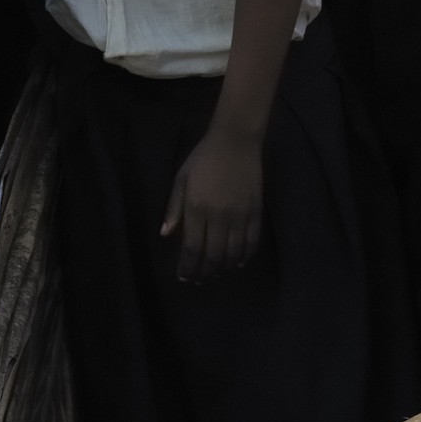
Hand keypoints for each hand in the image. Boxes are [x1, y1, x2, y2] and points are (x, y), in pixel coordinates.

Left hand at [160, 128, 262, 282]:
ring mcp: (239, 216)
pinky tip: (237, 262)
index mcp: (196, 208)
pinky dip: (244, 257)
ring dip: (223, 268)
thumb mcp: (182, 179)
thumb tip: (165, 234)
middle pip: (212, 255)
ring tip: (216, 272)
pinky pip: (251, 243)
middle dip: (204, 272)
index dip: (188, 267)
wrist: (235, 142)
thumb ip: (174, 208)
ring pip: (232, 254)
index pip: (192, 248)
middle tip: (199, 279)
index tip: (184, 277)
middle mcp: (218, 216)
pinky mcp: (255, 213)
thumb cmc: (203, 159)